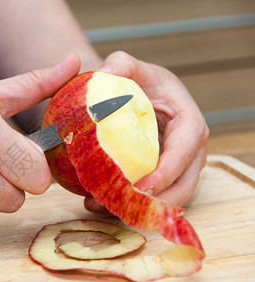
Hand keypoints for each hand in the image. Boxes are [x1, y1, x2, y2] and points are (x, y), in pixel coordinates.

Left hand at [84, 51, 208, 214]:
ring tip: (102, 207)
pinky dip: (130, 205)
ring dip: (140, 209)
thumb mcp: (130, 66)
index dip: (168, 171)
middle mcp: (190, 149)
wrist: (136, 94)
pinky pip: (153, 196)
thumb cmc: (138, 81)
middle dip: (156, 202)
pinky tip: (99, 204)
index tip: (143, 187)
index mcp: (189, 121)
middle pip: (184, 184)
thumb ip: (119, 64)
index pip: (185, 149)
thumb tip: (104, 74)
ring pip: (169, 197)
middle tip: (120, 207)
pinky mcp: (163, 176)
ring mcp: (178, 166)